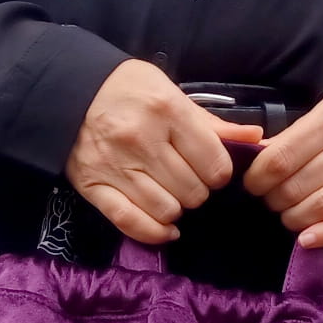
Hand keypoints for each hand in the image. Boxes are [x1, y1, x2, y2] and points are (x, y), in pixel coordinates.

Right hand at [66, 60, 264, 243]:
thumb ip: (211, 122)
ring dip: (177, 209)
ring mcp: (116, 166)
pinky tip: (166, 228)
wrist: (67, 91)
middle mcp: (142, 139)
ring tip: (171, 194)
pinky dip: (154, 232)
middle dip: (198, 190)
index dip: (219, 172)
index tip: (210, 168)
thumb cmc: (127, 90)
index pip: (214, 163)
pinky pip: (131, 223)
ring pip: (168, 210)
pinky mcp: (94, 187)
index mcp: (166, 110)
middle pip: (194, 191)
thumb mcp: (170, 92)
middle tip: (188, 179)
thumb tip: (255, 138)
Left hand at [244, 86, 322, 248]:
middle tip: (271, 199)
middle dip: (275, 199)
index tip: (253, 183)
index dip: (259, 177)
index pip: (284, 156)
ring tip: (288, 215)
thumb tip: (258, 161)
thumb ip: (295, 135)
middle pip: (299, 185)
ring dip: (295, 218)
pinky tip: (307, 239)